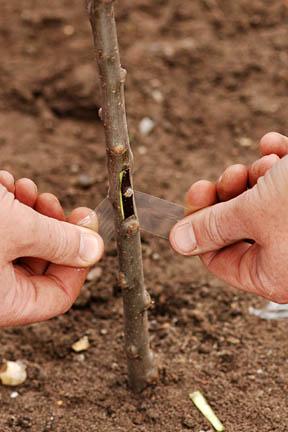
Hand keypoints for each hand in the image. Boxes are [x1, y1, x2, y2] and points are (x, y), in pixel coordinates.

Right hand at [0, 171, 103, 326]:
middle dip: (54, 228)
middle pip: (42, 265)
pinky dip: (10, 207)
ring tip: (27, 189)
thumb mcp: (17, 231)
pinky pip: (5, 230)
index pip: (58, 296)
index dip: (80, 263)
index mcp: (5, 302)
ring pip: (24, 243)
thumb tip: (95, 249)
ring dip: (32, 212)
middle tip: (56, 204)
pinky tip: (7, 185)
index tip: (89, 228)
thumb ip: (60, 241)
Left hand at [170, 132, 287, 302]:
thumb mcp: (255, 212)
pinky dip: (277, 164)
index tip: (196, 194)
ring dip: (255, 176)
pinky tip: (276, 145)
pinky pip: (283, 187)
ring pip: (259, 203)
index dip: (200, 225)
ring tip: (268, 163)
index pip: (217, 257)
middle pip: (236, 227)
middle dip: (230, 195)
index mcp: (271, 274)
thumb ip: (214, 226)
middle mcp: (286, 256)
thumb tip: (177, 241)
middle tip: (229, 174)